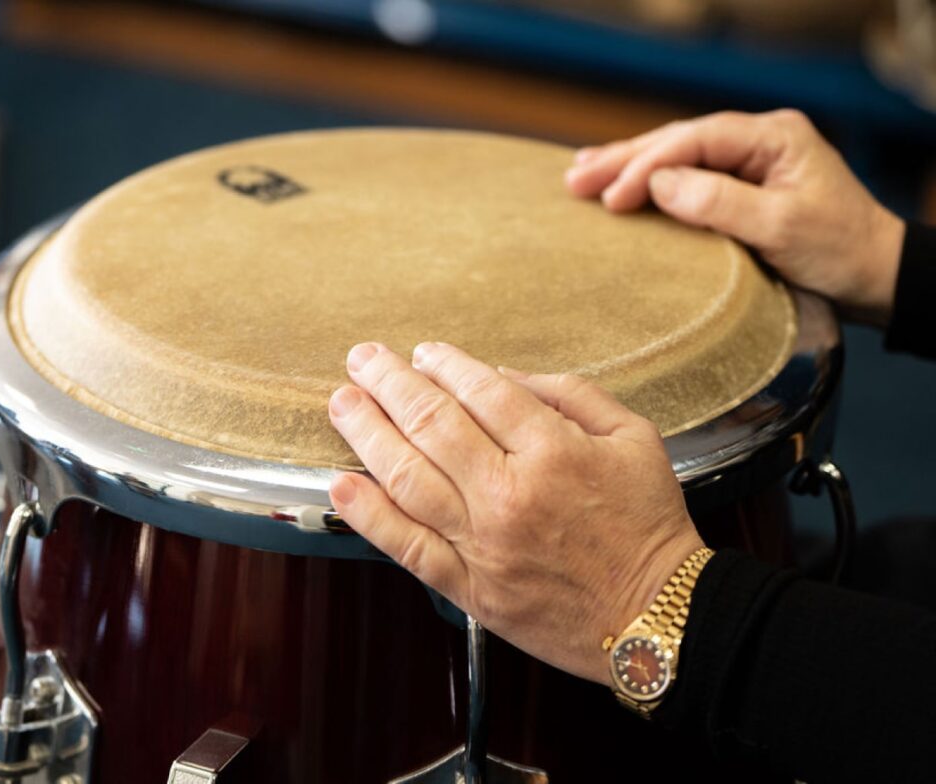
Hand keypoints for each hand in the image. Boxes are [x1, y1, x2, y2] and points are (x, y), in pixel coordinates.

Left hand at [327, 341, 703, 685]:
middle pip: (432, 424)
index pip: (482, 391)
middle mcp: (510, 493)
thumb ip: (570, 395)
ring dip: (367, 434)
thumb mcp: (633, 437)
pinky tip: (341, 484)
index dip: (445, 365)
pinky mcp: (470, 587)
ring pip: (408, 478)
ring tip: (342, 404)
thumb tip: (502, 377)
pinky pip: (407, 546)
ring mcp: (484, 543)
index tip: (424, 354)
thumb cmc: (647, 523)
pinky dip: (369, 515)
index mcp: (554, 451)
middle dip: (389, 383)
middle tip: (362, 360)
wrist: (656, 617)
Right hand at [565, 109, 904, 325]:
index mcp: (773, 137)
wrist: (873, 276)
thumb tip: (660, 184)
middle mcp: (758, 140)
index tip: (610, 197)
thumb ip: (720, 203)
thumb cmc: (838, 250)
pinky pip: (685, 176)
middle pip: (677, 141)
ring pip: (676, 156)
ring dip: (627, 167)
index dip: (647, 165)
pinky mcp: (739, 187)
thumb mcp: (781, 227)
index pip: (695, 139)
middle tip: (573, 179)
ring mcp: (748, 162)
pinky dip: (648, 182)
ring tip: (579, 174)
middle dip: (623, 159)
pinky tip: (620, 185)